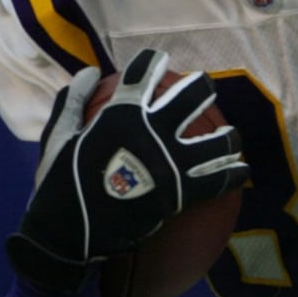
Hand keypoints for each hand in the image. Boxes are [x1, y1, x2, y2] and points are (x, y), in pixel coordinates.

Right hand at [6, 49, 247, 295]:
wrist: (67, 236)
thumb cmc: (59, 185)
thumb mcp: (56, 136)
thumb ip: (73, 100)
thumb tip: (90, 70)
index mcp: (120, 114)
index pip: (143, 72)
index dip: (154, 61)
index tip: (161, 60)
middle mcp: (151, 132)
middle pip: (192, 94)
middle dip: (202, 85)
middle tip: (204, 88)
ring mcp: (169, 164)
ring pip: (218, 139)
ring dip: (228, 136)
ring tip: (230, 137)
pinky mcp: (180, 195)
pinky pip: (219, 182)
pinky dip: (234, 175)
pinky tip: (241, 171)